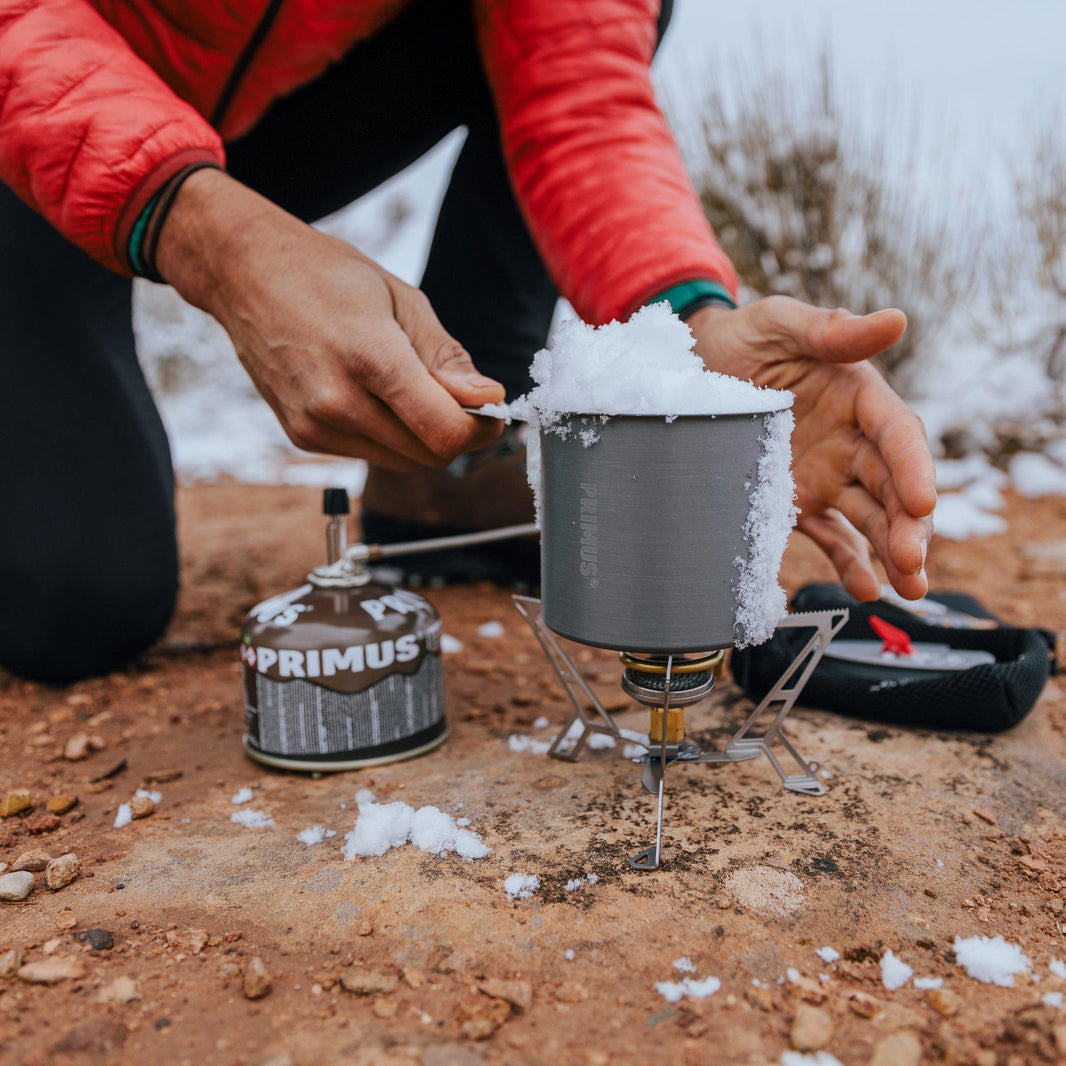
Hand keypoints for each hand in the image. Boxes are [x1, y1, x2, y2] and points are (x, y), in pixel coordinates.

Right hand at [156, 169, 504, 469]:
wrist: (244, 274)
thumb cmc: (327, 276)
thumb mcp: (403, 300)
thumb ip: (448, 359)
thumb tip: (488, 398)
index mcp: (370, 358)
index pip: (445, 433)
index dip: (481, 430)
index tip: (493, 411)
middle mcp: (337, 402)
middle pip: (429, 454)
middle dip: (455, 432)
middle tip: (459, 395)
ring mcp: (315, 425)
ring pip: (403, 461)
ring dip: (422, 436)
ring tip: (409, 386)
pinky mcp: (303, 438)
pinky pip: (370, 454)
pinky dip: (388, 435)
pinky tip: (373, 394)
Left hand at [687, 296, 935, 600]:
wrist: (692, 368)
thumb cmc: (742, 337)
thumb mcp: (778, 323)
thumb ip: (829, 331)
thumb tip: (896, 320)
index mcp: (858, 397)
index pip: (898, 434)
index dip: (914, 468)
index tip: (923, 501)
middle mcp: (851, 441)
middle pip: (893, 486)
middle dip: (909, 525)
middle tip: (913, 562)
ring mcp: (827, 476)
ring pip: (871, 518)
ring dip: (891, 552)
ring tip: (908, 589)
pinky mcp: (799, 503)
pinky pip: (830, 536)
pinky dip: (848, 563)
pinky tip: (863, 589)